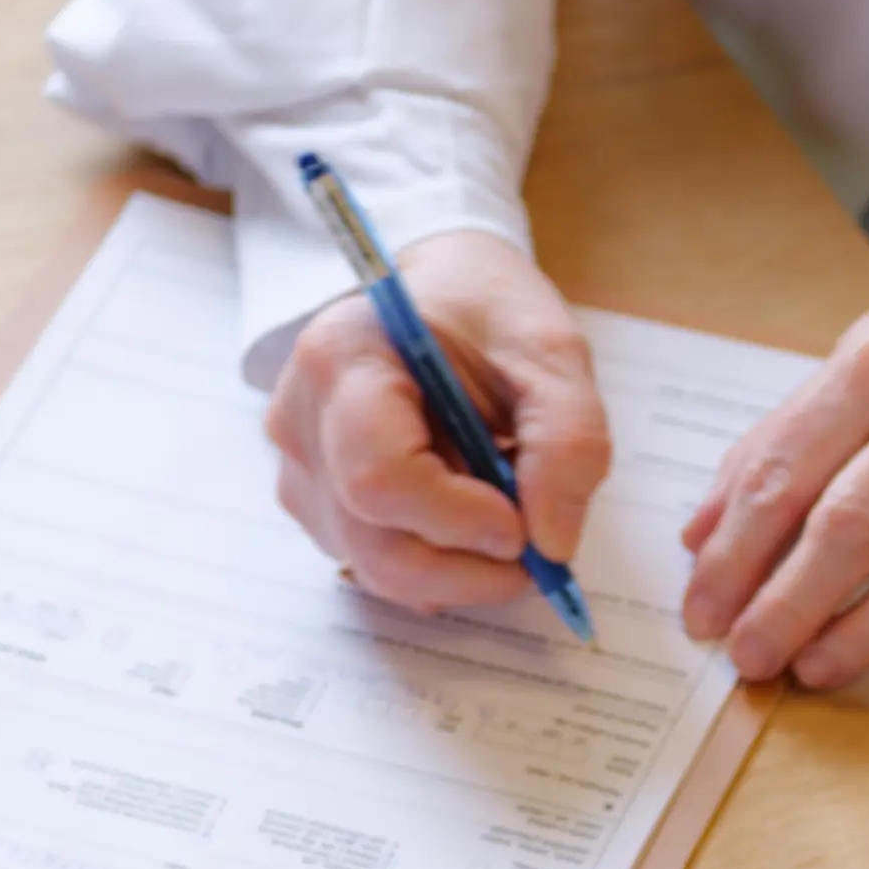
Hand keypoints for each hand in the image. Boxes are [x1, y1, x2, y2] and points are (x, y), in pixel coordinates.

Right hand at [264, 230, 614, 621]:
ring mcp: (302, 469)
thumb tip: (551, 543)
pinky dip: (439, 564)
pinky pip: (377, 562)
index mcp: (343, 358)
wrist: (443, 297)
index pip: (379, 475)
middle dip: (468, 568)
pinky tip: (472, 520)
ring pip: (376, 564)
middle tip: (536, 554)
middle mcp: (301, 420)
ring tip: (509, 519)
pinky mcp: (320, 504)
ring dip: (459, 570)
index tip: (523, 525)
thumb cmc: (488, 314)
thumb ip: (568, 441)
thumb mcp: (552, 353)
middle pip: (374, 541)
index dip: (457, 519)